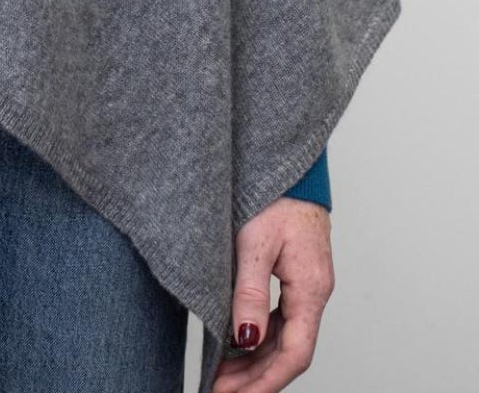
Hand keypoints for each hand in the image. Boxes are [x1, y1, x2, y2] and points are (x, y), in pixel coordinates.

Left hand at [210, 196, 334, 390]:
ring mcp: (307, 285)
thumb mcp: (254, 242)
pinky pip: (281, 319)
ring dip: (255, 361)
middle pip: (289, 351)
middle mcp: (314, 292)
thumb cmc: (274, 193)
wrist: (288, 162)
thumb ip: (250, 292)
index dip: (266, 382)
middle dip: (256, 378)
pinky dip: (259, 337)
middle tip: (218, 390)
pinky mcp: (296, 275)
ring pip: (285, 338)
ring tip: (221, 375)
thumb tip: (245, 340)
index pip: (295, 353)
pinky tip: (237, 343)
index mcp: (311, 288)